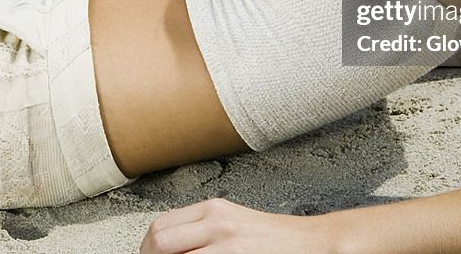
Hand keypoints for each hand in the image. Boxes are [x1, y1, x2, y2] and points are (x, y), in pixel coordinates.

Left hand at [139, 197, 334, 253]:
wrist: (313, 243)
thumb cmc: (275, 239)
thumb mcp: (234, 225)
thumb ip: (203, 232)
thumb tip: (170, 249)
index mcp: (213, 209)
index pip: (160, 226)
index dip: (147, 250)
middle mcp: (216, 221)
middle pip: (159, 242)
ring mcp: (226, 244)